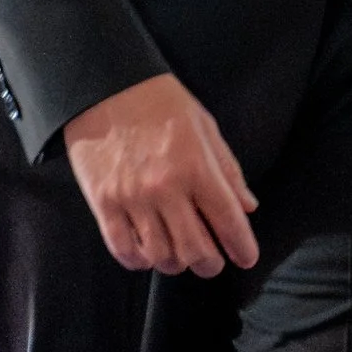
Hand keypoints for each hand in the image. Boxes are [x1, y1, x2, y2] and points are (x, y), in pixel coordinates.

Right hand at [64, 72, 258, 276]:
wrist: (105, 86)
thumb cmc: (159, 102)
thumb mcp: (204, 127)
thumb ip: (227, 170)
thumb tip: (247, 206)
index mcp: (196, 167)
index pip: (228, 220)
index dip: (242, 247)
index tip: (246, 258)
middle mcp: (166, 188)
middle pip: (195, 249)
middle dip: (209, 264)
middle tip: (212, 262)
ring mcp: (132, 199)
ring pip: (161, 255)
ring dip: (175, 264)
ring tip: (179, 258)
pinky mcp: (103, 203)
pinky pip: (123, 248)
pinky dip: (139, 261)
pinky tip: (148, 256)